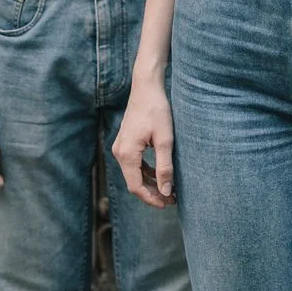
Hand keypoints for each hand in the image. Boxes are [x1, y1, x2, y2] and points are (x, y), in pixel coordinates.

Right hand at [112, 78, 175, 207]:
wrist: (146, 87)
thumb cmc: (157, 110)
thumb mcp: (165, 139)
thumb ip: (164, 167)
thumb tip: (165, 191)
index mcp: (127, 154)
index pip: (136, 187)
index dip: (151, 199)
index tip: (168, 203)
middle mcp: (119, 152)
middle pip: (134, 182)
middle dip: (152, 193)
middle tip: (171, 199)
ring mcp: (121, 147)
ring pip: (134, 174)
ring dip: (149, 183)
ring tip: (168, 189)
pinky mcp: (125, 142)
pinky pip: (134, 164)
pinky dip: (146, 172)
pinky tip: (160, 174)